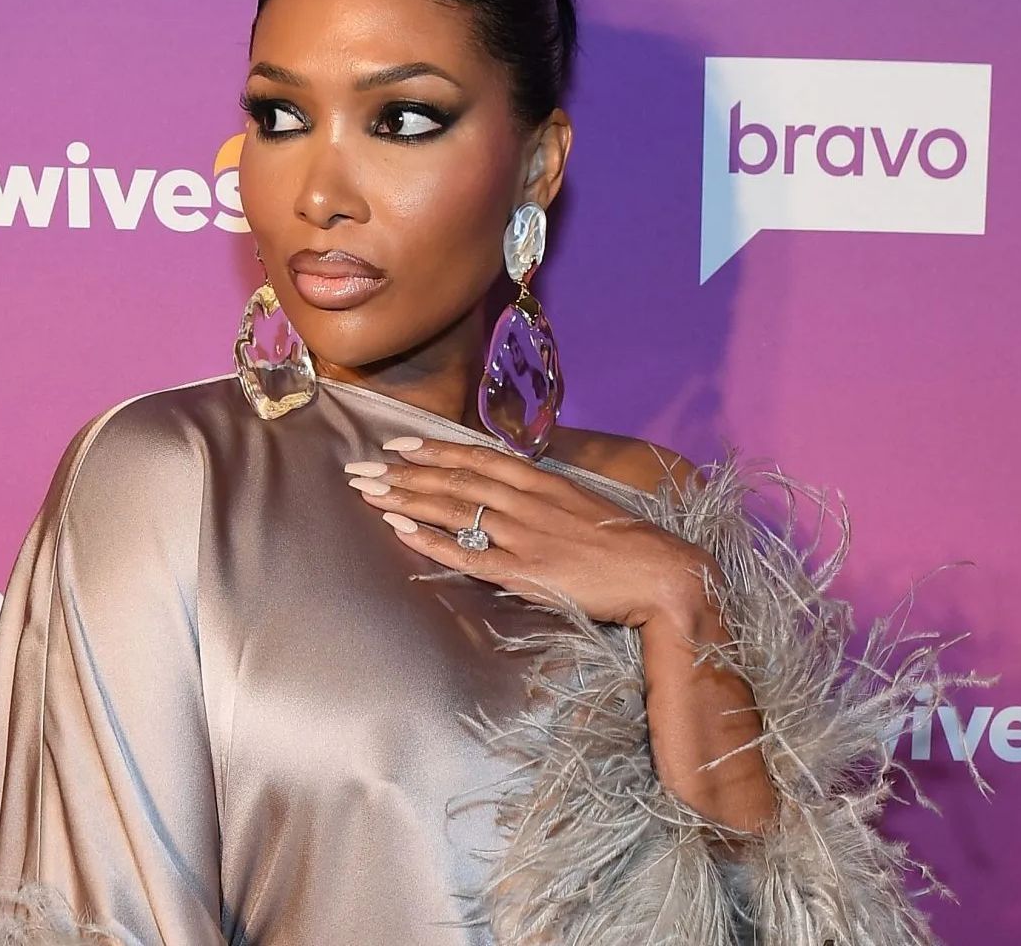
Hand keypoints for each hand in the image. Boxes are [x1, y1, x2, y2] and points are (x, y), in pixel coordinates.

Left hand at [344, 435, 718, 628]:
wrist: (661, 574)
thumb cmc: (626, 543)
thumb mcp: (583, 505)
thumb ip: (544, 496)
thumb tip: (514, 488)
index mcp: (543, 483)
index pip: (477, 459)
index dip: (433, 450)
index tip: (397, 445)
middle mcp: (528, 503)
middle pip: (454, 480)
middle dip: (402, 473)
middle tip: (359, 467)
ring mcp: (524, 537)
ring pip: (454, 510)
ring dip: (406, 498)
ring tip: (367, 490)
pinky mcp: (526, 573)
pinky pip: (468, 555)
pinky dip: (432, 540)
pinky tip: (402, 529)